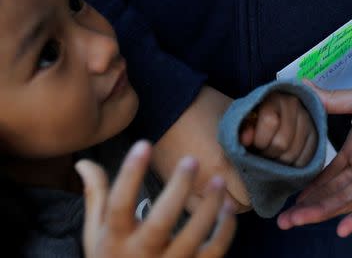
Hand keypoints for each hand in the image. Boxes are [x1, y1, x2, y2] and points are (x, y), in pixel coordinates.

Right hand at [76, 141, 235, 257]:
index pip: (119, 205)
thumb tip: (83, 163)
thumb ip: (96, 198)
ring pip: (193, 237)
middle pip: (160, 222)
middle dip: (177, 190)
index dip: (130, 174)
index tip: (144, 144)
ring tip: (218, 180)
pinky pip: (214, 252)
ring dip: (209, 208)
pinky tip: (228, 207)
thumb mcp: (96, 234)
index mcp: (115, 240)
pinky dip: (225, 230)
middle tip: (191, 160)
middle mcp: (141, 255)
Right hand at [152, 86, 250, 212]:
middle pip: (237, 207)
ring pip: (216, 212)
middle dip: (246, 198)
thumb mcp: (234, 117)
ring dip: (226, 204)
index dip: (260, 188)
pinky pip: (195, 209)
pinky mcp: (173, 187)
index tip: (261, 178)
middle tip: (247, 183)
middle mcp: (205, 181)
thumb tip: (265, 152)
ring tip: (230, 188)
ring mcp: (187, 187)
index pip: (251, 195)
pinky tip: (210, 191)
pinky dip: (206, 204)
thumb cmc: (202, 105)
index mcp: (222, 164)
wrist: (164, 103)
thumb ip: (252, 138)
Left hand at [240, 92, 317, 166]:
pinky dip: (293, 165)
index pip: (270, 122)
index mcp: (274, 97)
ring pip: (293, 154)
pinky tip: (285, 160)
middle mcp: (294, 104)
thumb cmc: (255, 119)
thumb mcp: (244, 121)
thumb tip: (246, 140)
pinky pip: (306, 158)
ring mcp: (308, 118)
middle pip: (282, 143)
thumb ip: (243, 129)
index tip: (255, 144)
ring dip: (279, 161)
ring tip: (273, 155)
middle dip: (268, 154)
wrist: (274, 114)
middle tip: (263, 152)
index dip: (260, 140)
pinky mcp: (317, 133)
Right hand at [278, 79, 351, 236]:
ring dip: (321, 213)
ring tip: (295, 222)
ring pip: (344, 200)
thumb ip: (331, 100)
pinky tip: (341, 229)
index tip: (291, 195)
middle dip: (307, 206)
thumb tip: (302, 85)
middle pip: (330, 192)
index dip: (309, 186)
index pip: (326, 174)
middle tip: (284, 219)